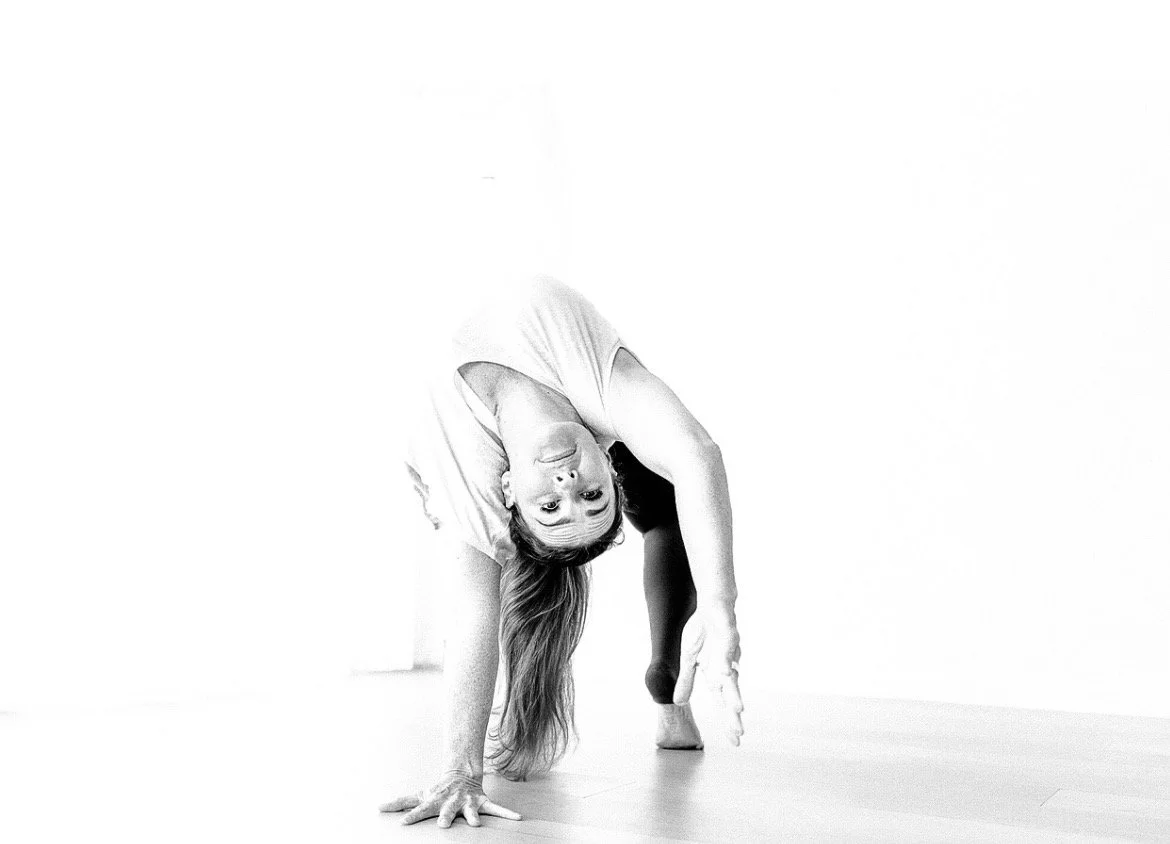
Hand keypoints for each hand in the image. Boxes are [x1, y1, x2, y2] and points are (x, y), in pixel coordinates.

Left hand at [379, 770, 521, 827]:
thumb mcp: (419, 794)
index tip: (402, 824)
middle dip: (446, 817)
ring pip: (470, 810)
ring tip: (476, 825)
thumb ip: (400, 802)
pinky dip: (507, 814)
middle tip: (443, 826)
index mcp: (435, 802)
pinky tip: (518, 820)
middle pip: (447, 811)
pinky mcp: (482, 802)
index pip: (420, 810)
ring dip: (473, 817)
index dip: (412, 816)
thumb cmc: (437, 790)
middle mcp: (450, 802)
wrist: (462, 773)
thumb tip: (377, 807)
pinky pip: (496, 809)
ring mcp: (467, 802)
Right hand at [673, 609, 743, 745]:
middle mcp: (726, 665)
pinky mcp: (729, 633)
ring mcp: (729, 650)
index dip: (728, 721)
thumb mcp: (690, 658)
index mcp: (716, 673)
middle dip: (733, 714)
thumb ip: (687, 680)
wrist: (711, 604)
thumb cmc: (703, 630)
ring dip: (733, 691)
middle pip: (731, 694)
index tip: (735, 743)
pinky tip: (726, 672)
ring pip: (732, 673)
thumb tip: (679, 703)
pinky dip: (727, 660)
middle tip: (739, 735)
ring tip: (737, 709)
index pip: (723, 702)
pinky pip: (729, 648)